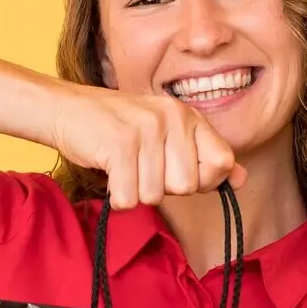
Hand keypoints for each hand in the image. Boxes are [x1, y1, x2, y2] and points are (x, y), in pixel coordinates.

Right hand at [47, 85, 247, 209]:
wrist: (64, 109)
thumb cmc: (117, 129)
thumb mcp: (166, 137)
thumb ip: (205, 157)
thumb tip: (241, 179)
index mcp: (187, 115)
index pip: (221, 163)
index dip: (201, 180)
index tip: (174, 169)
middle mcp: (172, 116)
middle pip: (187, 186)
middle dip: (161, 187)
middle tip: (140, 165)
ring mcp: (146, 128)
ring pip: (154, 196)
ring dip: (134, 191)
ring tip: (123, 166)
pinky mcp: (120, 144)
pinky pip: (129, 198)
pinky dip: (116, 195)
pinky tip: (109, 172)